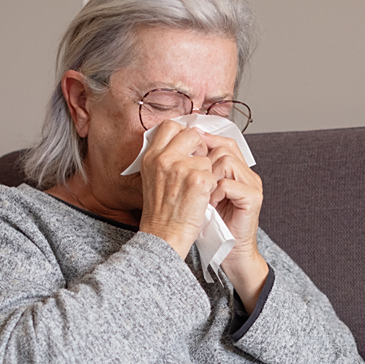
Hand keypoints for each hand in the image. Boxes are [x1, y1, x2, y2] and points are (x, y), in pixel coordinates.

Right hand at [138, 121, 217, 259]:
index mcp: (151, 156)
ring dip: (207, 173)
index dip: (183, 134)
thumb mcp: (153, 179)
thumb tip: (183, 142)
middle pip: (191, 134)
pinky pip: (213, 175)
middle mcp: (163, 158)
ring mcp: (180, 168)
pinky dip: (212, 189)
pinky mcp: (197, 180)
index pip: (169, 126)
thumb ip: (165, 159)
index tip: (189, 147)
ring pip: (206, 157)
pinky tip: (201, 200)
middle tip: (198, 168)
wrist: (164, 237)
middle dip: (200, 148)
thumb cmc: (161, 213)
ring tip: (196, 191)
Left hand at [203, 132, 268, 310]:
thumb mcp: (199, 192)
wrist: (228, 252)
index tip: (187, 146)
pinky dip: (216, 192)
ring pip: (227, 161)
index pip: (224, 142)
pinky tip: (210, 204)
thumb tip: (178, 148)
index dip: (206, 140)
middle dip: (204, 161)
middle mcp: (247, 174)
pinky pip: (229, 183)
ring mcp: (252, 185)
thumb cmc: (210, 225)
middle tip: (195, 180)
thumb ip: (196, 171)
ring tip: (204, 195)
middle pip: (225, 147)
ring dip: (209, 177)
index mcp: (237, 170)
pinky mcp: (254, 198)